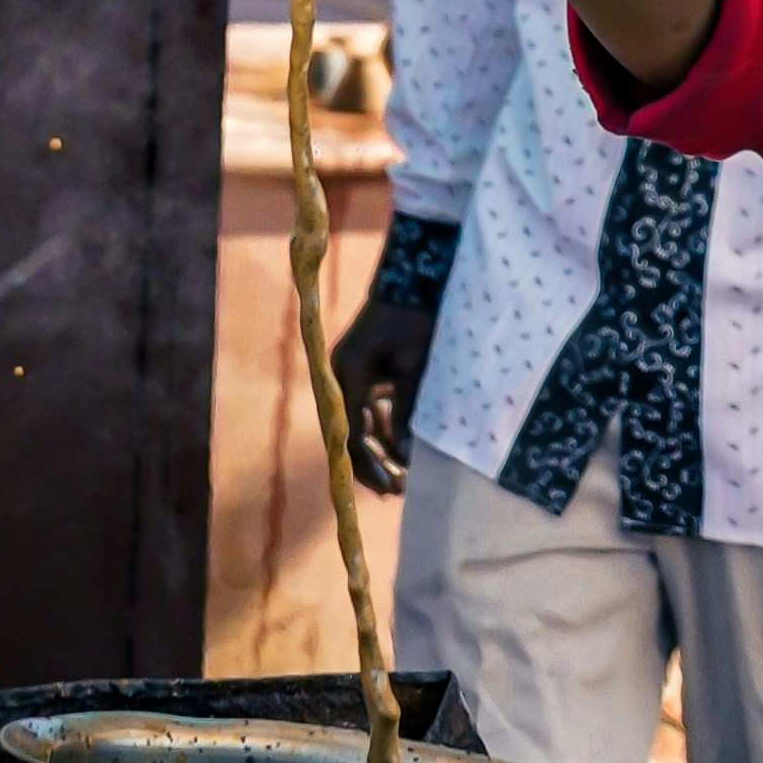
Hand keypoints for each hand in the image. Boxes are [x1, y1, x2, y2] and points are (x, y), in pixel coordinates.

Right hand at [327, 286, 436, 491]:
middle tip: (401, 490)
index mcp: (347, 373)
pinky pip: (375, 407)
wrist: (419, 271)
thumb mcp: (416, 365)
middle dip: (376, 462)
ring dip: (385, 447)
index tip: (392, 489)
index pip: (350, 434)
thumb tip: (410, 454)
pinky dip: (391, 427)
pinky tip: (407, 450)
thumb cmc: (418, 315)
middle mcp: (344, 375)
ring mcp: (356, 371)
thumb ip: (409, 409)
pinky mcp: (372, 368)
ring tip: (408, 476)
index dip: (369, 465)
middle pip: (353, 432)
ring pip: (364, 422)